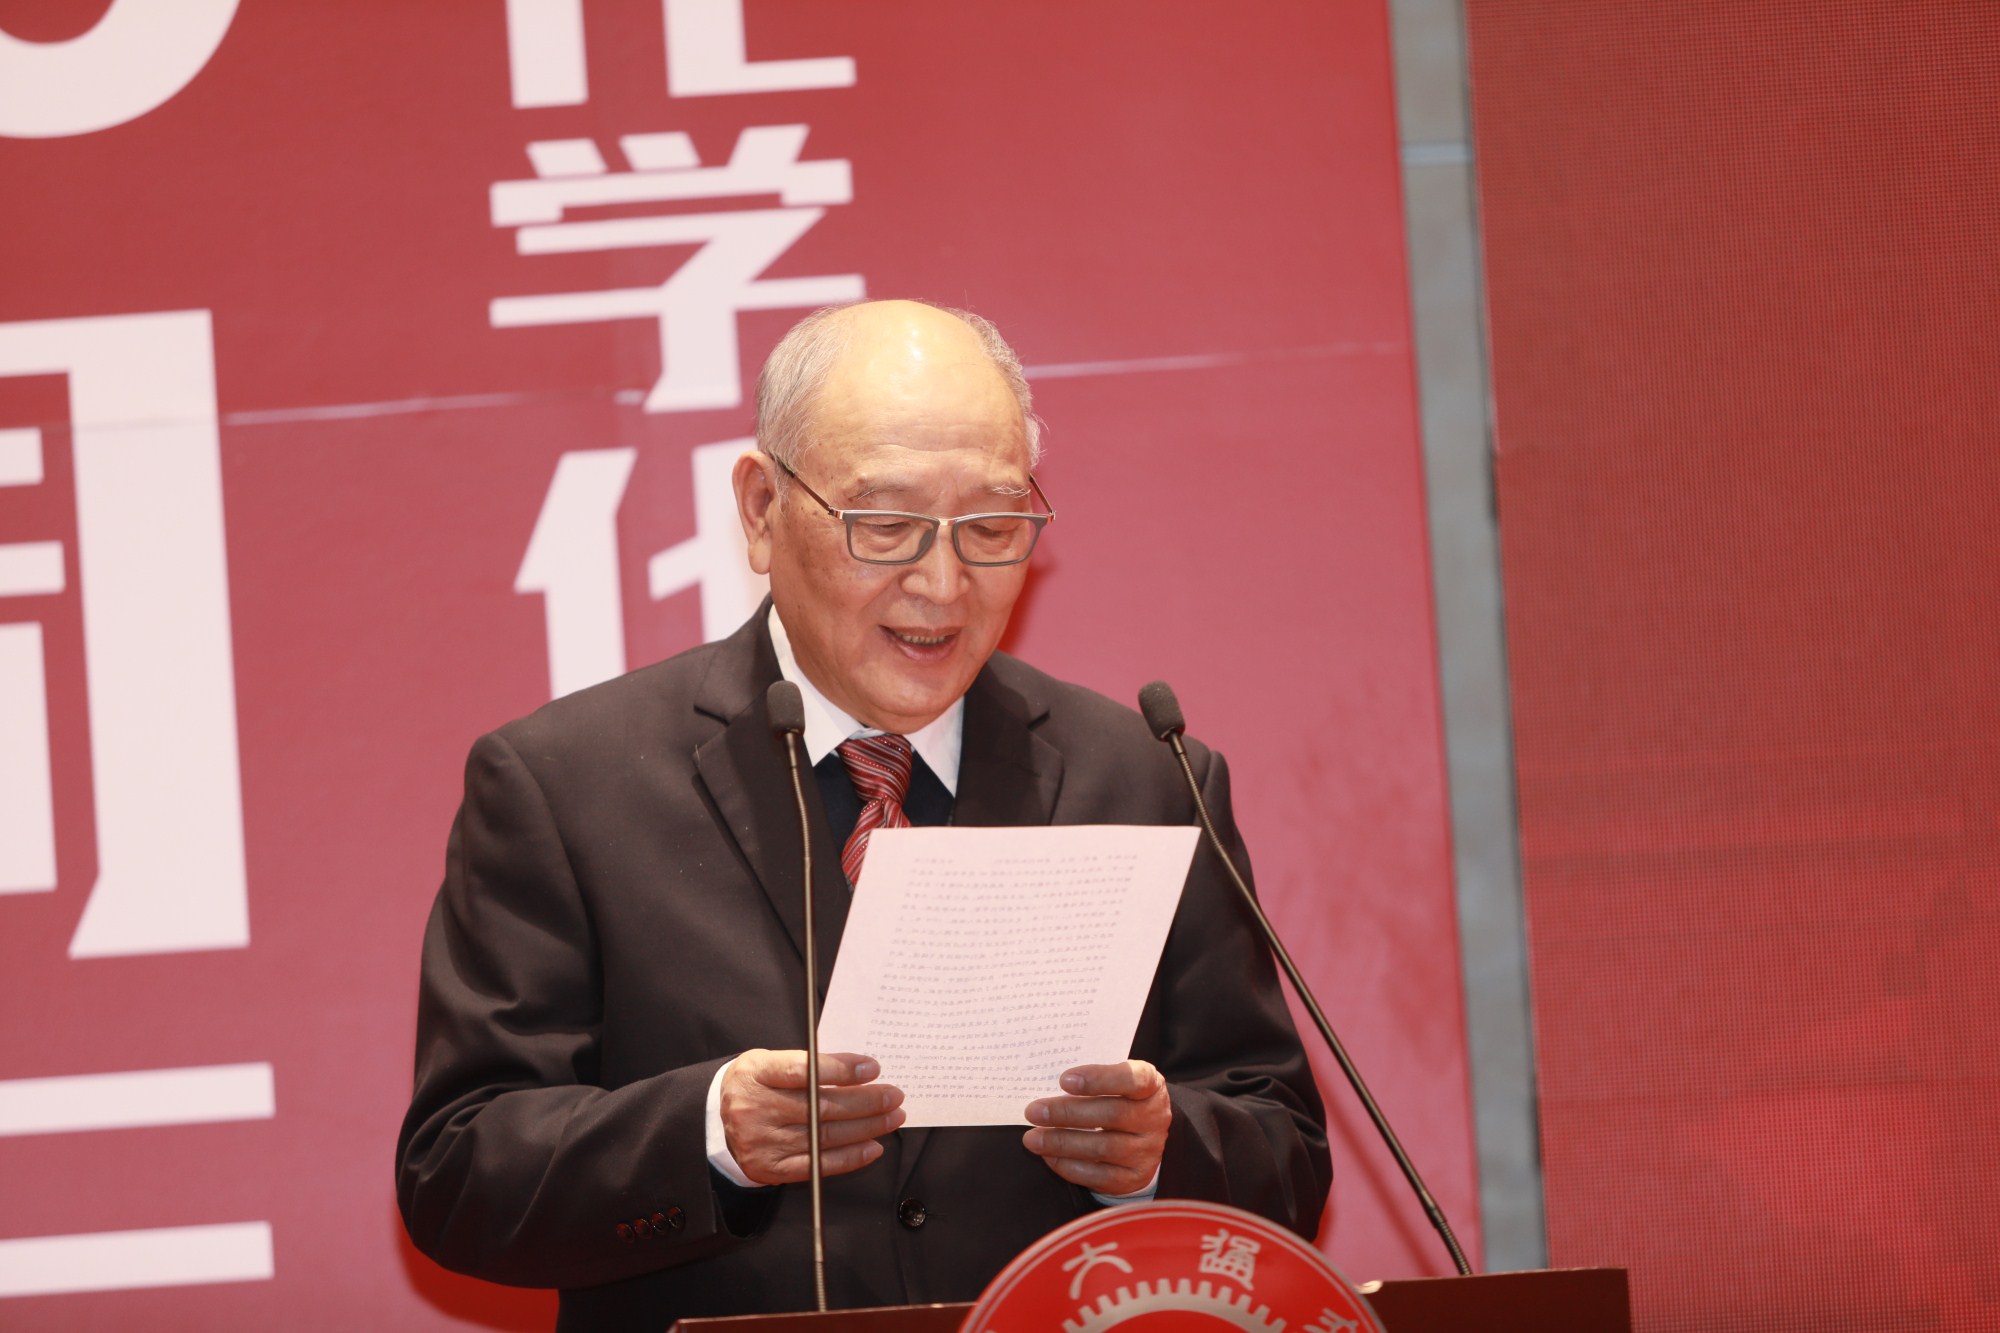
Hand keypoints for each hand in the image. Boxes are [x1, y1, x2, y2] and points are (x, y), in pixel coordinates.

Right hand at [721, 1050, 904, 1184]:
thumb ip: (809, 1064)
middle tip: (893, 1096)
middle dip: (865, 1102)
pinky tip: (872, 1146)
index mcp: (755, 1073)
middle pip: (820, 1107)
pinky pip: (817, 1165)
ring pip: (824, 1136)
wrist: (717, 1119)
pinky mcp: (769, 1169)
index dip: (841, 1070)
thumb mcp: (771, 1061)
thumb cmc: (756, 1084)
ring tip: (891, 1118)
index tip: (872, 1069)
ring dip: (866, 1128)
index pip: (803, 1070)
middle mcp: (755, 1108)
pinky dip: (849, 1157)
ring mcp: (762, 1142)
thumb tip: (860, 1071)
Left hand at [1022, 1060, 1170, 1195]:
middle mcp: (1154, 1118)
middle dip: (1067, 1113)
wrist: (1144, 1135)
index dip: (1099, 1079)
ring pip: (1103, 1147)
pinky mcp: (1134, 1177)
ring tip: (1033, 1138)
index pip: (1132, 1079)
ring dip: (1062, 1143)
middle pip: (1111, 1115)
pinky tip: (1048, 1156)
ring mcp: (1147, 1150)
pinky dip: (1069, 1166)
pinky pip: (1099, 1175)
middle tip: (1033, 1111)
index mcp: (1151, 1085)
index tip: (1064, 1080)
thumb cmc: (1119, 1097)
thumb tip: (1044, 1082)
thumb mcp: (1116, 1080)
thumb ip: (1091, 1079)